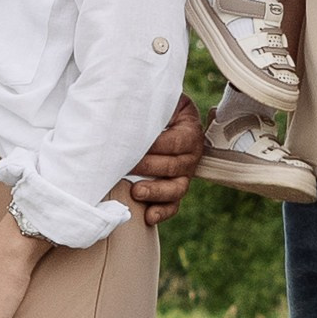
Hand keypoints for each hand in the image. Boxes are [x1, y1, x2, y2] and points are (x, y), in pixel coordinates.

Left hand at [124, 94, 203, 224]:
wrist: (159, 118)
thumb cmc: (155, 108)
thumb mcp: (159, 101)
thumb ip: (152, 104)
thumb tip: (130, 107)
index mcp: (190, 131)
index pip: (175, 142)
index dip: (154, 147)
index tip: (130, 146)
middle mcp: (192, 154)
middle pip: (174, 166)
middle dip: (148, 167)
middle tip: (124, 165)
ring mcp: (185, 174)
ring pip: (176, 188)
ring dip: (156, 192)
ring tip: (136, 192)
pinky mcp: (175, 189)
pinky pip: (173, 205)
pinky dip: (162, 212)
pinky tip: (148, 216)